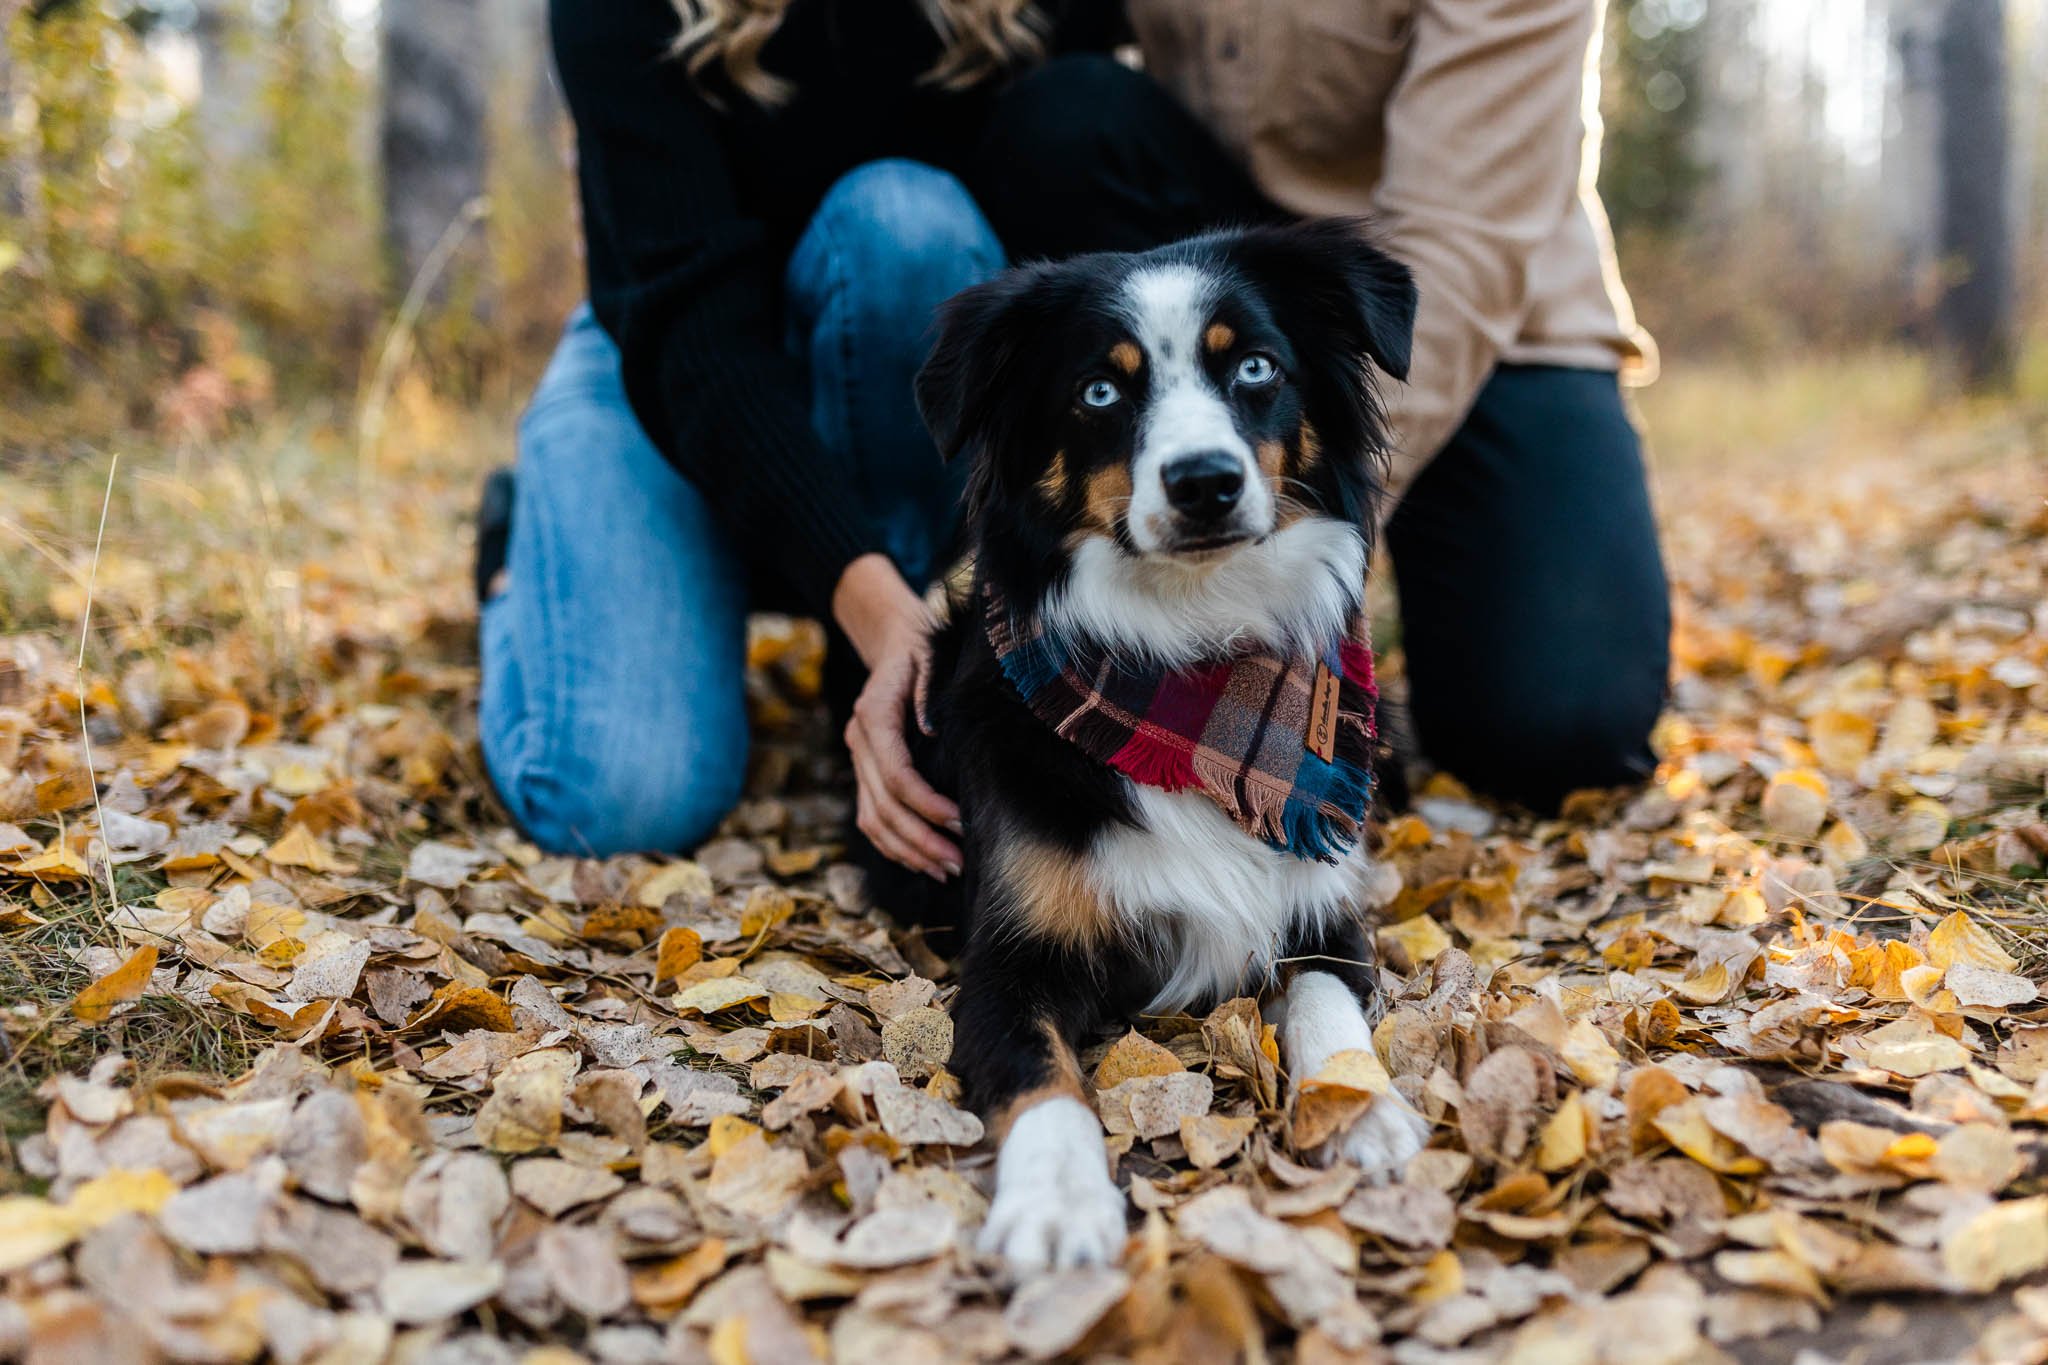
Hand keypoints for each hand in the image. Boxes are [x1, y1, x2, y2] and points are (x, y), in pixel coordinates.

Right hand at [833, 555, 962, 879]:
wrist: (893, 641)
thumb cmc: (922, 651)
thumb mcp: (930, 658)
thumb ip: (927, 693)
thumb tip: (929, 732)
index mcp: (874, 716)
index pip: (896, 774)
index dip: (926, 804)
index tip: (959, 821)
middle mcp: (859, 742)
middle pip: (884, 806)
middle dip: (921, 839)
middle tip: (958, 861)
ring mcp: (858, 759)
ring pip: (873, 819)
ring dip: (908, 850)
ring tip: (946, 869)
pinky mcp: (864, 772)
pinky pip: (871, 817)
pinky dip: (894, 844)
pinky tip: (923, 861)